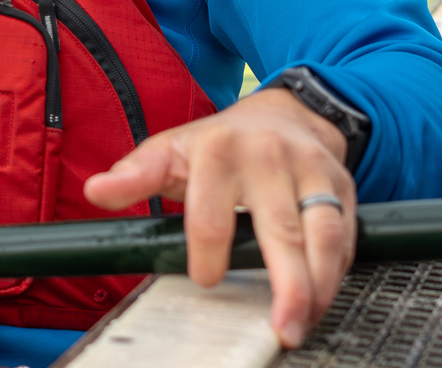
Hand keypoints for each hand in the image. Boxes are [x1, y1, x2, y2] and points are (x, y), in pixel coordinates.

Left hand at [82, 87, 355, 348]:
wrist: (283, 112)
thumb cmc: (219, 143)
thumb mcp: (170, 150)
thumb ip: (135, 175)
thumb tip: (96, 190)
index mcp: (218, 150)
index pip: (213, 212)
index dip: (208, 254)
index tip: (205, 281)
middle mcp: (268, 157)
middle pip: (279, 228)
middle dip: (284, 284)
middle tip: (281, 329)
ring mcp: (310, 169)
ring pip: (323, 233)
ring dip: (318, 286)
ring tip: (304, 324)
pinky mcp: (342, 184)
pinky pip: (345, 234)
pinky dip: (337, 271)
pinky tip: (322, 298)